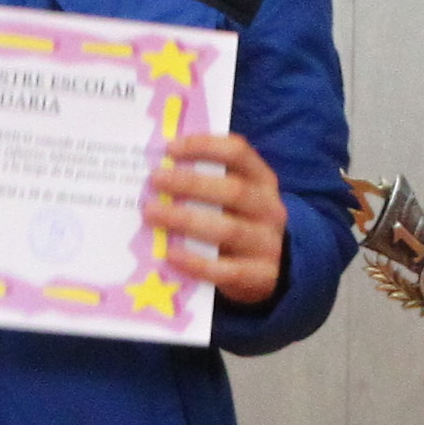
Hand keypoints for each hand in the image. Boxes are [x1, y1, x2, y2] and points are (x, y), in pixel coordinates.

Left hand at [148, 134, 289, 308]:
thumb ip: (206, 183)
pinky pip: (227, 270)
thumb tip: (158, 170)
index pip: (238, 153)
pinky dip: (196, 262)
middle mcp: (270, 209)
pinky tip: (170, 254)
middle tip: (155, 180)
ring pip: (229, 229)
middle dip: (191, 183)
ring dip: (186, 220)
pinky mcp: (262, 277)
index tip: (170, 148)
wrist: (271, 270)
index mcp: (262, 180)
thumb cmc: (238, 224)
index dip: (205, 147)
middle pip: (233, 191)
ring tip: (152, 213)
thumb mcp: (232, 199)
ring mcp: (268, 244)